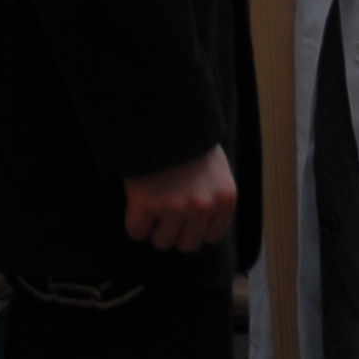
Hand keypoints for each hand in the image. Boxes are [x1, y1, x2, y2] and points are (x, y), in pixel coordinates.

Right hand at [120, 145, 236, 252]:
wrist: (160, 112)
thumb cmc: (187, 139)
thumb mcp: (215, 167)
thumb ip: (213, 197)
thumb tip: (202, 232)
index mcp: (225, 198)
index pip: (211, 237)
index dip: (195, 227)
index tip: (184, 214)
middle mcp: (203, 207)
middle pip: (186, 245)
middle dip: (174, 230)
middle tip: (164, 210)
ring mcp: (174, 207)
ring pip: (162, 242)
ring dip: (153, 228)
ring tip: (150, 205)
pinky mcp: (146, 204)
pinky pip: (136, 232)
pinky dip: (133, 222)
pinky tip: (135, 203)